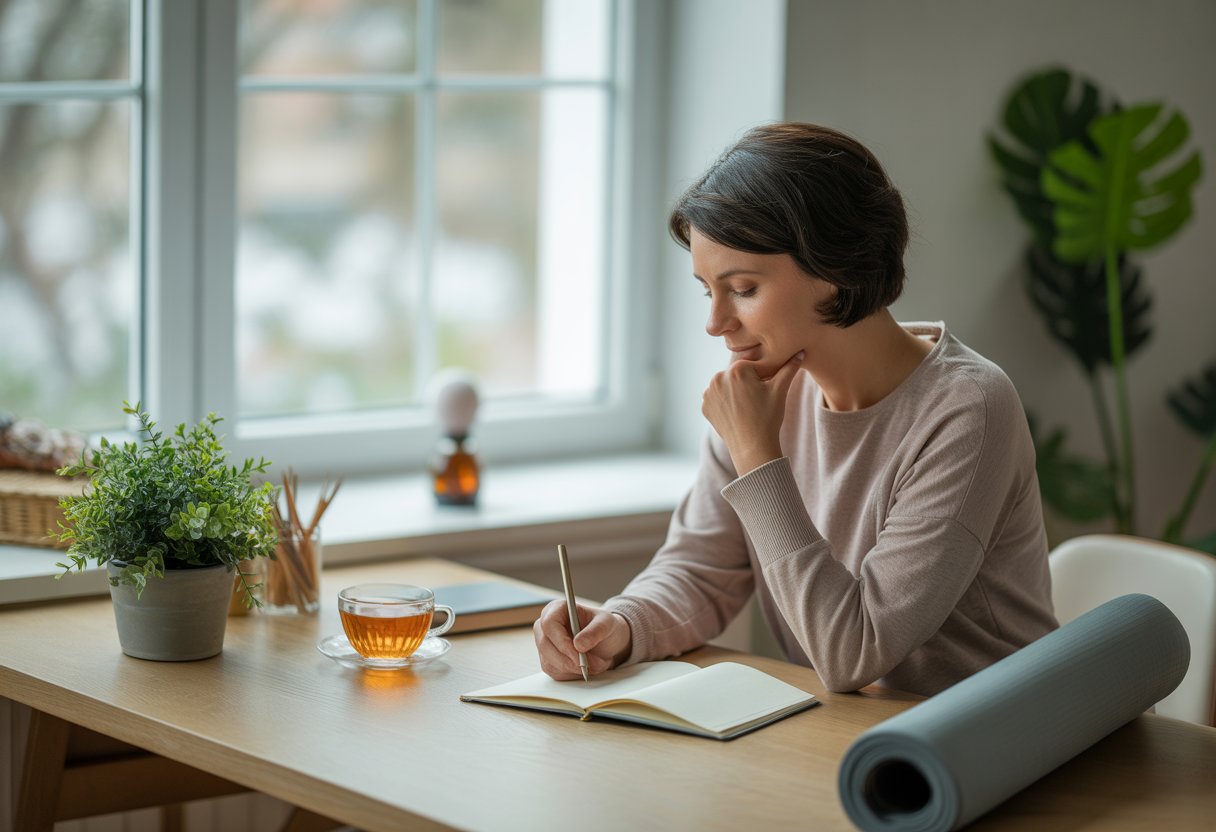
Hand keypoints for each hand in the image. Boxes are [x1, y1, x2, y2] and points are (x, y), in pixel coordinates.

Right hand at [534, 599, 631, 679]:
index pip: (549, 624)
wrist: (606, 641)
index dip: (562, 641)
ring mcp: (545, 644)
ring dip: (574, 669)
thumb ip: (595, 631)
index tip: (579, 653)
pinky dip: (572, 674)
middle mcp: (546, 626)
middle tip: (592, 665)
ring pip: (549, 662)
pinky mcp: (548, 661)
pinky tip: (586, 668)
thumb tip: (579, 645)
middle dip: (569, 660)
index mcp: (557, 609)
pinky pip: (555, 672)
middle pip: (545, 645)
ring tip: (596, 665)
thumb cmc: (604, 627)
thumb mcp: (607, 624)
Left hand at [702, 350, 804, 475]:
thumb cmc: (768, 417)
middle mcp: (718, 377)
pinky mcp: (705, 407)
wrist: (752, 447)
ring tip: (747, 408)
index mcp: (737, 369)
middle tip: (757, 402)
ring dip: (735, 392)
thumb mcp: (780, 390)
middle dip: (747, 384)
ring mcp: (708, 393)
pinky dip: (725, 404)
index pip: (753, 366)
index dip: (763, 378)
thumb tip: (800, 352)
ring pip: (727, 386)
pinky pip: (717, 399)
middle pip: (738, 376)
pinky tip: (736, 413)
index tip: (767, 392)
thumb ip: (789, 368)